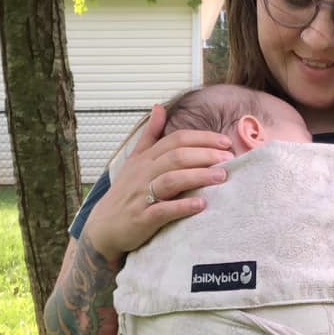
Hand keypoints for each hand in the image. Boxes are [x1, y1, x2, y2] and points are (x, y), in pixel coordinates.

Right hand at [84, 104, 233, 260]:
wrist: (104, 227)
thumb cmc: (126, 193)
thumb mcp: (135, 160)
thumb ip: (150, 135)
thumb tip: (159, 107)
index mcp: (146, 158)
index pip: (176, 140)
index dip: (202, 138)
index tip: (226, 142)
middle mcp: (144, 174)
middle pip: (176, 157)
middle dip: (205, 155)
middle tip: (229, 158)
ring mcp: (142, 196)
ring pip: (171, 180)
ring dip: (198, 177)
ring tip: (221, 177)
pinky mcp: (142, 219)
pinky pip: (163, 210)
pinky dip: (182, 207)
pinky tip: (201, 205)